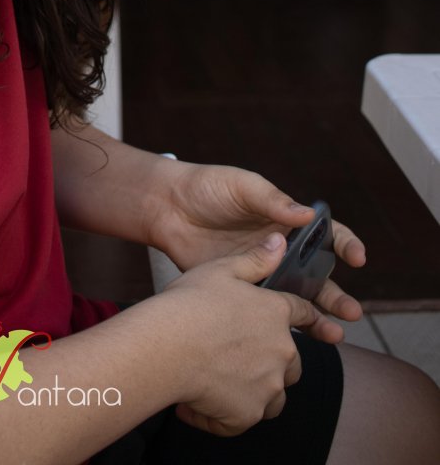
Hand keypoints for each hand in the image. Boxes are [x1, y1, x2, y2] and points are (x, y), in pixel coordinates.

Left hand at [144, 160, 365, 335]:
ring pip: (296, 299)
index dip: (344, 244)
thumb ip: (272, 200)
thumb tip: (308, 214)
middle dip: (336, 294)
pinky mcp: (240, 290)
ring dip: (317, 316)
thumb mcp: (241, 186)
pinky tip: (294, 337)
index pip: (324, 234)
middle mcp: (279, 250)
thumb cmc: (206, 187)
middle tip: (351, 312)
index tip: (356, 258)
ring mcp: (260, 272)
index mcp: (284, 220)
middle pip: (317, 275)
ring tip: (334, 334)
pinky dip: (282, 324)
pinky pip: (266, 310)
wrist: (166, 208)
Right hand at [159, 233, 318, 436]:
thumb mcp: (221, 270)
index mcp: (276, 313)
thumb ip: (256, 259)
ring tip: (222, 380)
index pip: (303, 313)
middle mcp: (282, 351)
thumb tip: (281, 242)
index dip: (305, 316)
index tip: (309, 321)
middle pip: (292, 361)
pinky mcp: (250, 414)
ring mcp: (268, 385)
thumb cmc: (190, 303)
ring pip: (273, 393)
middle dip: (273, 359)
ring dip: (255, 388)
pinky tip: (200, 401)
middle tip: (238, 354)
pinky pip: (245, 416)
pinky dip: (227, 413)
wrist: (166, 348)